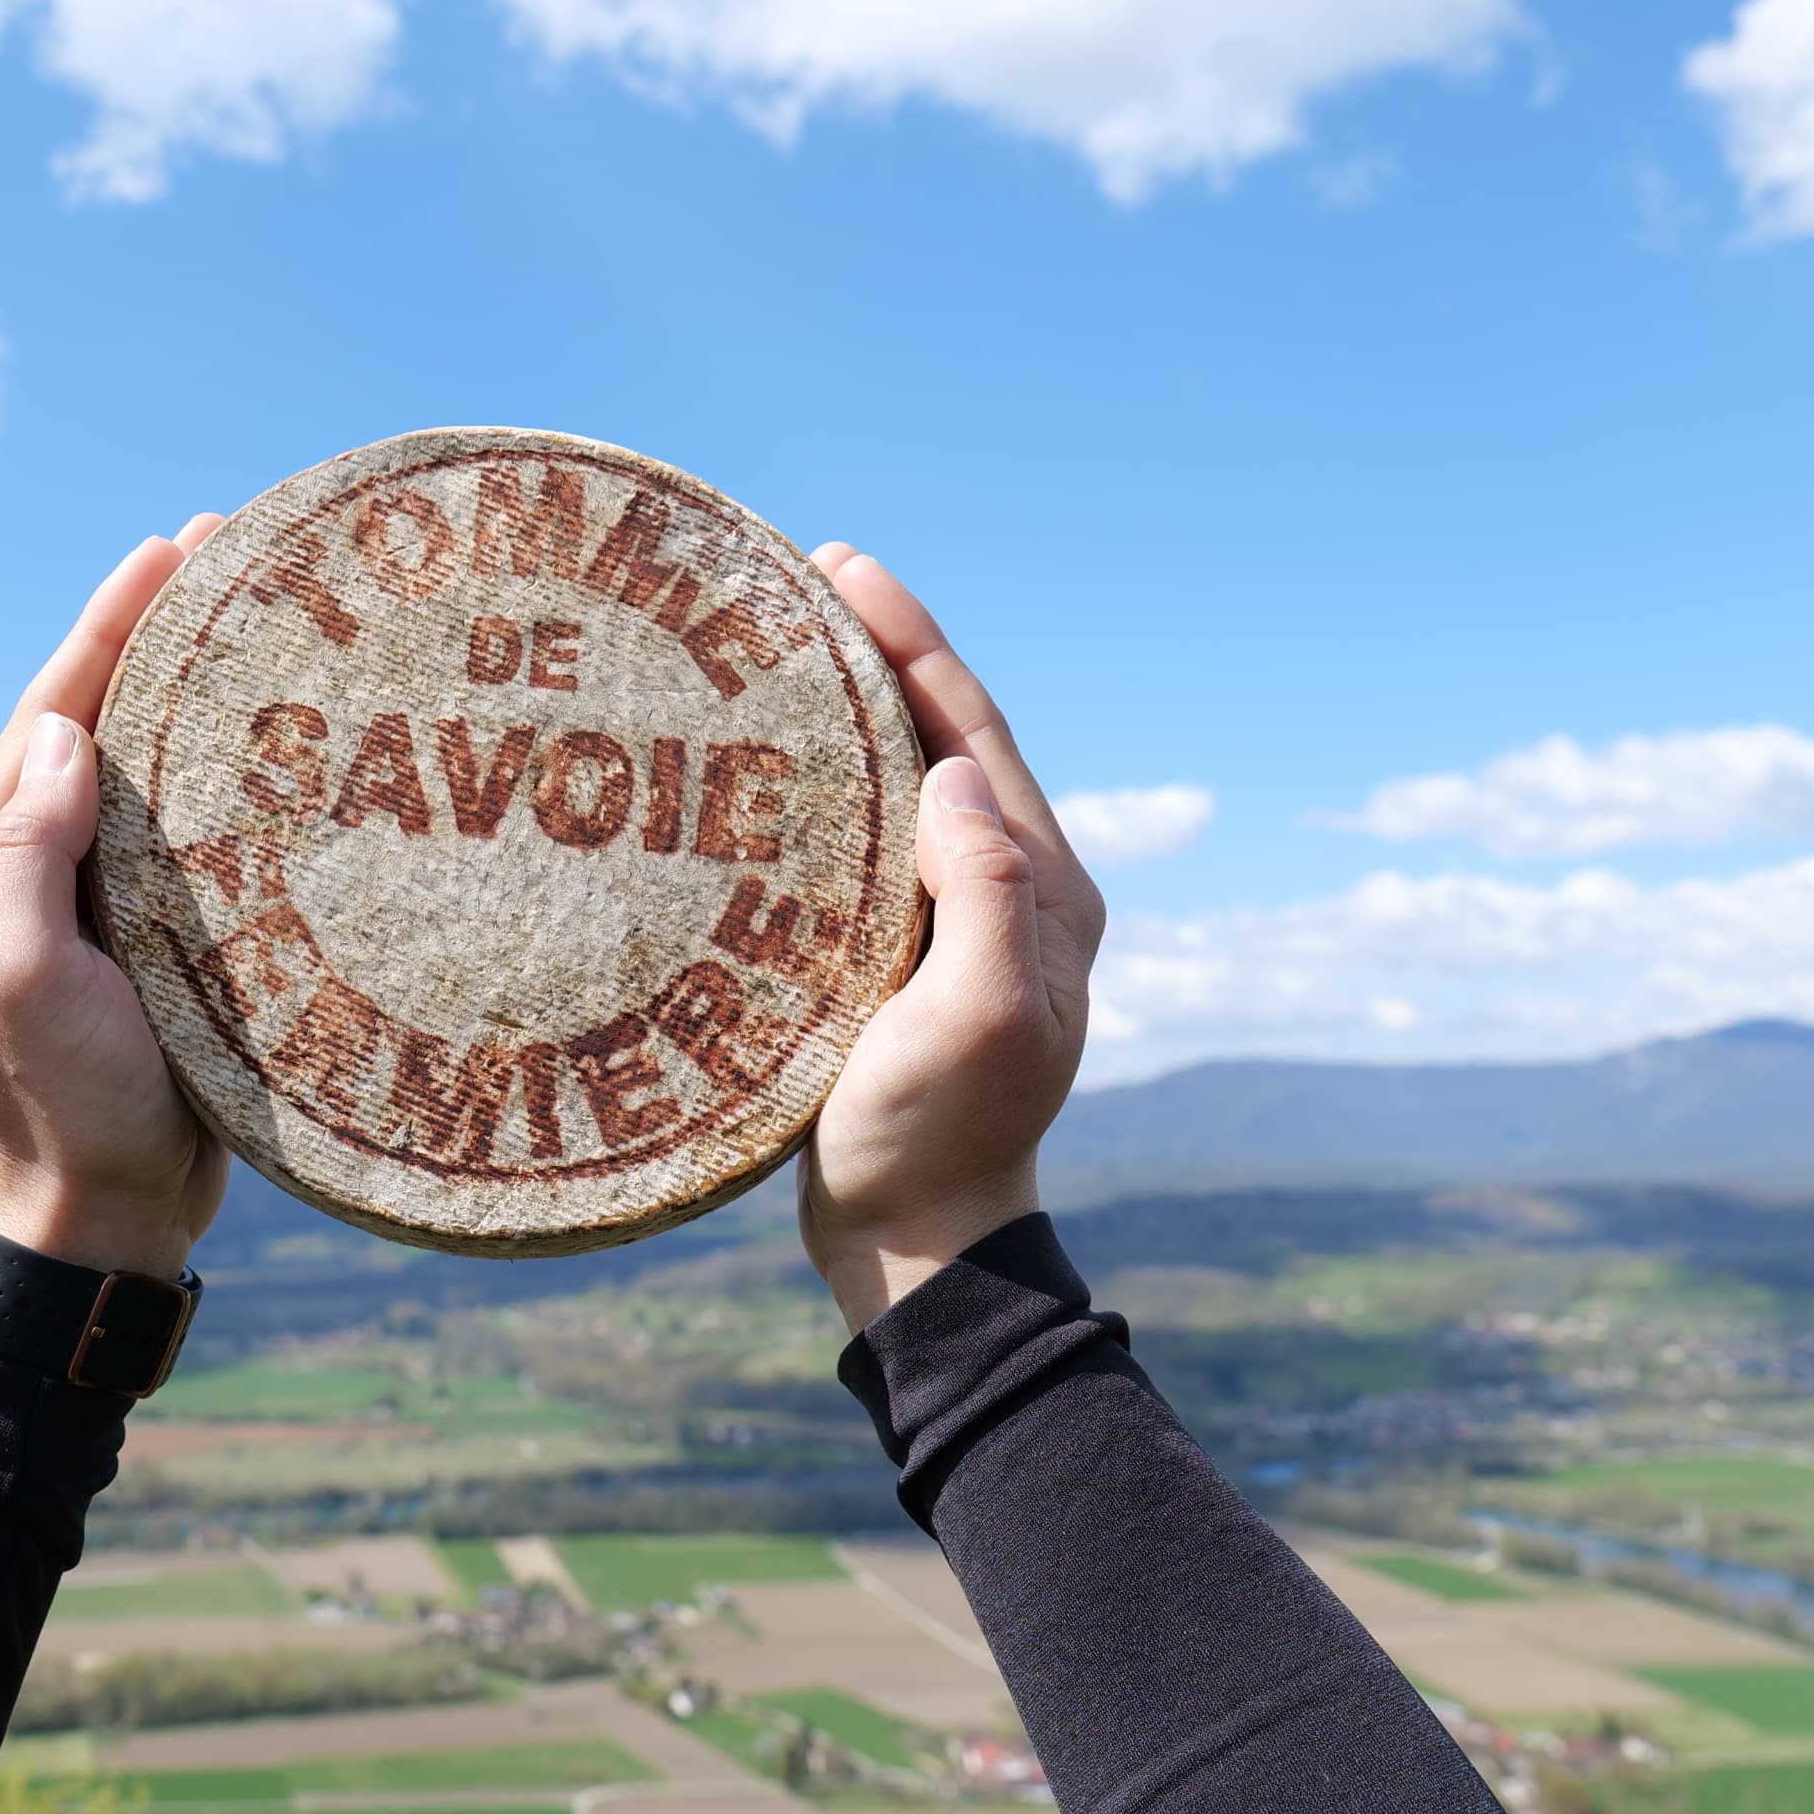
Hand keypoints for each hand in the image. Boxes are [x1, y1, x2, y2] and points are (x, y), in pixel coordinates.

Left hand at [0, 516, 231, 1280]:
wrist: (102, 1219)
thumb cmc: (60, 1109)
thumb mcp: (23, 986)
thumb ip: (26, 862)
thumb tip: (58, 735)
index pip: (48, 713)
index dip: (109, 625)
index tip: (171, 548)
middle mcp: (28, 868)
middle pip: (96, 717)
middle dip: (157, 629)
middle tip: (232, 544)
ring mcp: (87, 902)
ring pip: (144, 763)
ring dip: (196, 684)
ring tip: (262, 611)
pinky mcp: (145, 937)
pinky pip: (183, 825)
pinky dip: (226, 763)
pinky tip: (281, 733)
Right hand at [797, 549, 1107, 1326]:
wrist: (917, 1245)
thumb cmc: (939, 1139)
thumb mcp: (979, 1018)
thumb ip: (987, 895)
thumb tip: (949, 775)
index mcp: (1046, 890)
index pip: (976, 733)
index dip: (914, 644)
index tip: (846, 568)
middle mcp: (1016, 891)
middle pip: (947, 737)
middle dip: (883, 651)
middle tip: (802, 576)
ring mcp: (962, 924)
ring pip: (908, 780)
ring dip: (852, 706)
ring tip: (779, 642)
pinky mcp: (908, 956)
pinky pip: (872, 835)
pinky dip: (828, 778)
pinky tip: (768, 759)